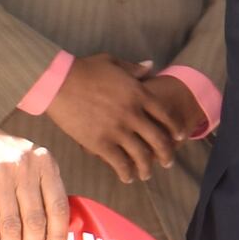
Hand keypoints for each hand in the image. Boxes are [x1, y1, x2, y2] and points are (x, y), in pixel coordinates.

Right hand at [45, 54, 195, 183]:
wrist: (59, 82)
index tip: (179, 137)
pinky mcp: (101, 143)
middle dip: (167, 153)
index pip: (166, 115)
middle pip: (159, 139)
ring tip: (147, 174)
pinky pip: (119, 163)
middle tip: (168, 162)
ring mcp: (118, 130)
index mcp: (139, 94)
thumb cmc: (84, 69)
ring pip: (142, 155)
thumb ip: (134, 68)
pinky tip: (127, 177)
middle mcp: (133, 114)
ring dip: (147, 168)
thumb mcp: (113, 62)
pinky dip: (126, 172)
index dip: (175, 128)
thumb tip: (152, 66)